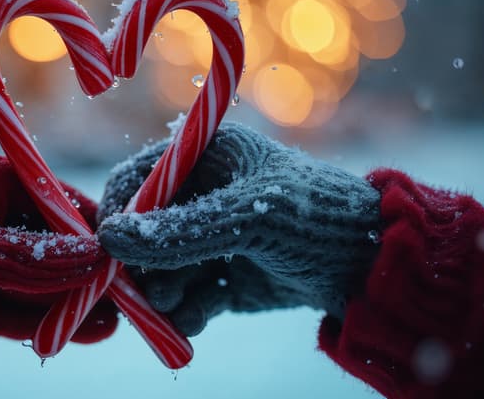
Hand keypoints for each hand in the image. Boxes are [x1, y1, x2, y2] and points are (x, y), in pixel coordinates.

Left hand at [0, 154, 115, 356]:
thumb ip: (27, 258)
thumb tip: (95, 257)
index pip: (58, 205)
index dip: (94, 235)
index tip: (126, 263)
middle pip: (55, 247)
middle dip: (87, 276)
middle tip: (128, 304)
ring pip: (41, 283)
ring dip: (73, 303)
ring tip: (113, 324)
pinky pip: (18, 310)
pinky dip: (46, 322)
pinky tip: (82, 333)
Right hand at [96, 122, 380, 335]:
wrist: (377, 269)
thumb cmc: (318, 220)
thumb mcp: (247, 220)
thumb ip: (179, 232)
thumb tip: (110, 238)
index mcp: (208, 157)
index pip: (139, 177)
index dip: (117, 210)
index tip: (106, 250)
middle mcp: (205, 195)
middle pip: (143, 230)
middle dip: (140, 265)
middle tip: (144, 293)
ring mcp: (214, 240)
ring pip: (161, 270)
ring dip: (161, 294)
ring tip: (174, 309)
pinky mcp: (226, 279)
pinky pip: (187, 298)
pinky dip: (185, 313)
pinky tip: (193, 325)